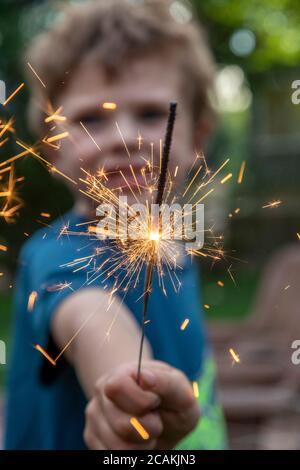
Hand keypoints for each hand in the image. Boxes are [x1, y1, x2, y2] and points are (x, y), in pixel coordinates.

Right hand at [83, 360, 199, 449]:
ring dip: (142, 445)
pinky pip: (112, 456)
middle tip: (155, 419)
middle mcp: (100, 394)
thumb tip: (145, 378)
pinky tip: (137, 441)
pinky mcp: (93, 440)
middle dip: (149, 428)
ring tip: (147, 431)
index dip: (142, 401)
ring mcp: (94, 418)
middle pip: (121, 424)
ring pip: (117, 447)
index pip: (117, 387)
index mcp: (119, 373)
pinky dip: (133, 454)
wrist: (160, 415)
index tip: (155, 401)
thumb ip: (167, 383)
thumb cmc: (171, 400)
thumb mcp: (180, 390)